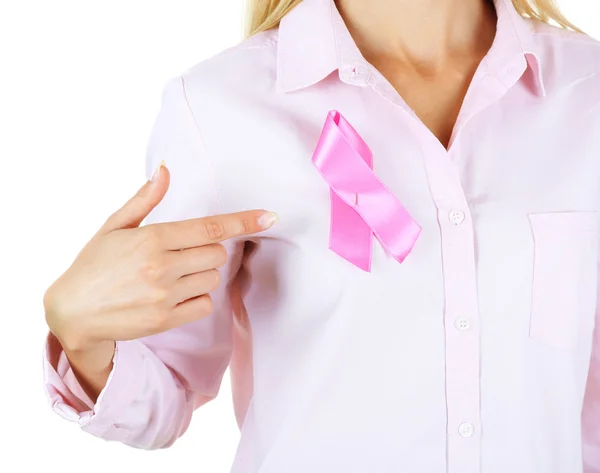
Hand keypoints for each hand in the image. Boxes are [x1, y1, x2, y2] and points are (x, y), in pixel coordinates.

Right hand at [44, 161, 277, 352]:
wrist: (72, 312)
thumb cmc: (94, 264)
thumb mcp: (114, 226)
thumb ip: (145, 199)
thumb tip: (165, 169)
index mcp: (153, 238)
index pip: (210, 228)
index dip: (243, 221)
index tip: (269, 216)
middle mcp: (163, 266)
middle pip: (217, 254)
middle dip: (208, 251)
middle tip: (181, 254)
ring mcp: (166, 295)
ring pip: (212, 278)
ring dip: (201, 274)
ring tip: (171, 276)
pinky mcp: (166, 320)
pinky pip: (204, 304)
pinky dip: (197, 298)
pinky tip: (174, 296)